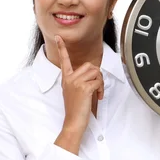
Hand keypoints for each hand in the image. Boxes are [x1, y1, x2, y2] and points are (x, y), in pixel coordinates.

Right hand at [54, 36, 103, 152]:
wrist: (73, 122)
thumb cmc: (75, 109)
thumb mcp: (73, 92)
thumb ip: (78, 81)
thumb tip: (92, 75)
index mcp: (66, 78)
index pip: (64, 60)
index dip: (61, 48)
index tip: (59, 37)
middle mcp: (70, 78)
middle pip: (89, 66)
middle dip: (97, 75)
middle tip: (96, 87)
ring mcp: (76, 82)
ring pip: (95, 72)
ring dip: (100, 83)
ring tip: (96, 93)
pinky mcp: (84, 88)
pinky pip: (98, 82)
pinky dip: (101, 90)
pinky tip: (97, 97)